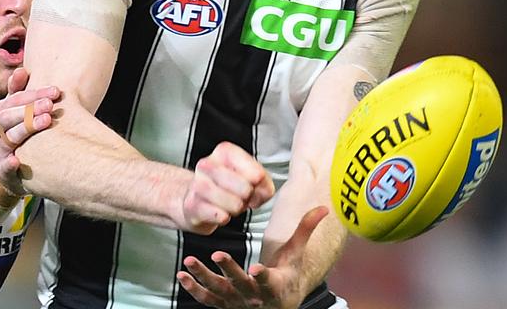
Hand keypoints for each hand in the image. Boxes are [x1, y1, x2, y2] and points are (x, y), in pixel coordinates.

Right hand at [0, 67, 60, 195]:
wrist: (10, 169)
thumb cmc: (18, 133)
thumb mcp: (18, 112)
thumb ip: (19, 91)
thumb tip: (22, 70)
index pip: (15, 98)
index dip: (35, 93)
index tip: (56, 91)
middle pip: (8, 115)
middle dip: (30, 109)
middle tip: (50, 105)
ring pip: (8, 136)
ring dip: (26, 128)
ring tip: (46, 121)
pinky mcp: (2, 170)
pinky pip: (3, 167)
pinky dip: (9, 164)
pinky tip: (17, 160)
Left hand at [176, 206, 328, 307]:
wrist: (279, 303)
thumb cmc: (288, 274)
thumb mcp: (296, 254)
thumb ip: (305, 230)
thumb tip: (324, 207)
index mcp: (274, 285)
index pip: (268, 281)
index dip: (263, 276)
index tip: (256, 268)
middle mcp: (255, 297)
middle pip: (241, 285)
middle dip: (230, 271)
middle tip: (218, 254)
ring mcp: (237, 302)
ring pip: (219, 292)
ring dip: (204, 278)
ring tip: (190, 261)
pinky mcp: (224, 305)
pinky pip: (207, 299)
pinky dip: (194, 289)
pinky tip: (182, 275)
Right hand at [178, 142, 275, 234]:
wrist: (194, 198)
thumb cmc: (223, 186)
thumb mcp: (247, 175)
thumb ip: (263, 181)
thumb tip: (264, 192)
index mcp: (225, 152)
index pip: (256, 173)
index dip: (260, 185)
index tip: (254, 186)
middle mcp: (208, 165)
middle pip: (245, 188)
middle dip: (248, 197)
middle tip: (242, 197)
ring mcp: (198, 185)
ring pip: (234, 203)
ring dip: (237, 208)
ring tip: (231, 205)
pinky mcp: (192, 206)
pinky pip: (221, 216)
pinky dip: (225, 218)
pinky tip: (219, 212)